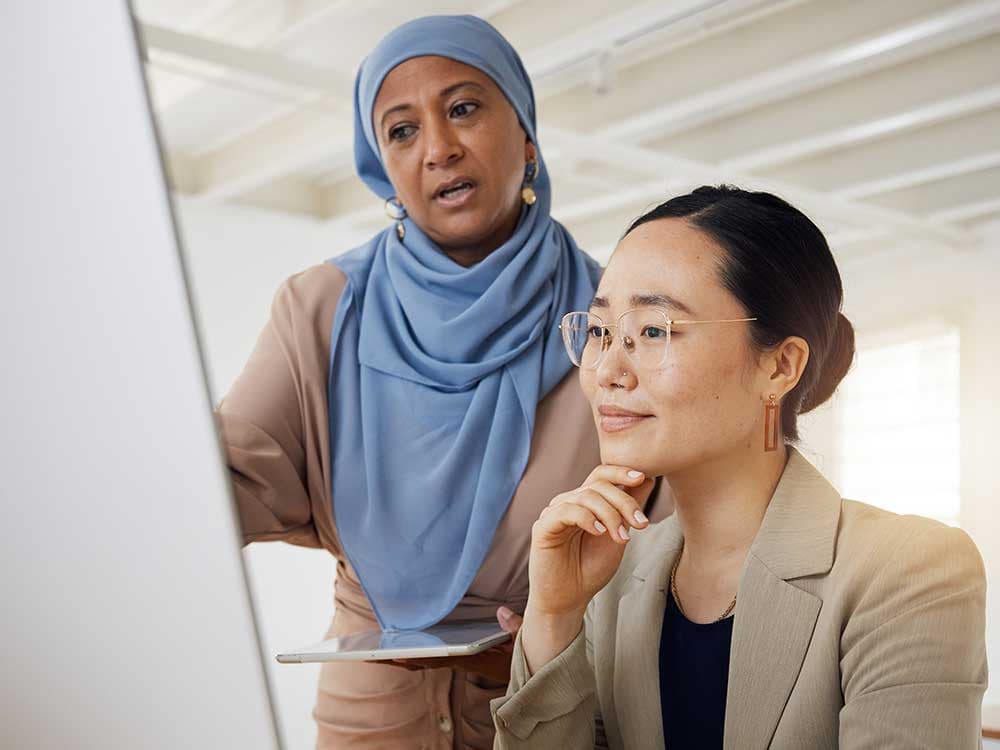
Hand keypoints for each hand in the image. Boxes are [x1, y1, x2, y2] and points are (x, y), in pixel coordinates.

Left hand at [374, 606, 523, 683]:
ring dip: (399, 659)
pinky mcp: (460, 658)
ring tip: (373, 652)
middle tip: (366, 656)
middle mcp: (460, 663)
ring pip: (423, 662)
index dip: (415, 656)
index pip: (438, 658)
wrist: (533, 679)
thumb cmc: (530, 658)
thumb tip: (502, 612)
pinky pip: (431, 657)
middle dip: (394, 661)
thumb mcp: (527, 643)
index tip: (393, 654)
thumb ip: (516, 628)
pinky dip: (413, 653)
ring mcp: (459, 661)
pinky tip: (399, 646)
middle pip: (421, 663)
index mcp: (471, 660)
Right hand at [519, 466, 653, 673]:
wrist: (569, 599)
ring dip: (611, 515)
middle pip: (598, 484)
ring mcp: (554, 512)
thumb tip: (648, 478)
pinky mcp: (543, 526)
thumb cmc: (591, 569)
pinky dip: (588, 519)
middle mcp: (569, 502)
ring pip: (586, 496)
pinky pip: (567, 511)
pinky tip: (600, 533)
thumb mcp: (618, 536)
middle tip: (641, 525)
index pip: (601, 474)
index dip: (621, 471)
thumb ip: (628, 509)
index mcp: (585, 502)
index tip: (643, 477)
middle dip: (625, 502)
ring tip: (622, 538)